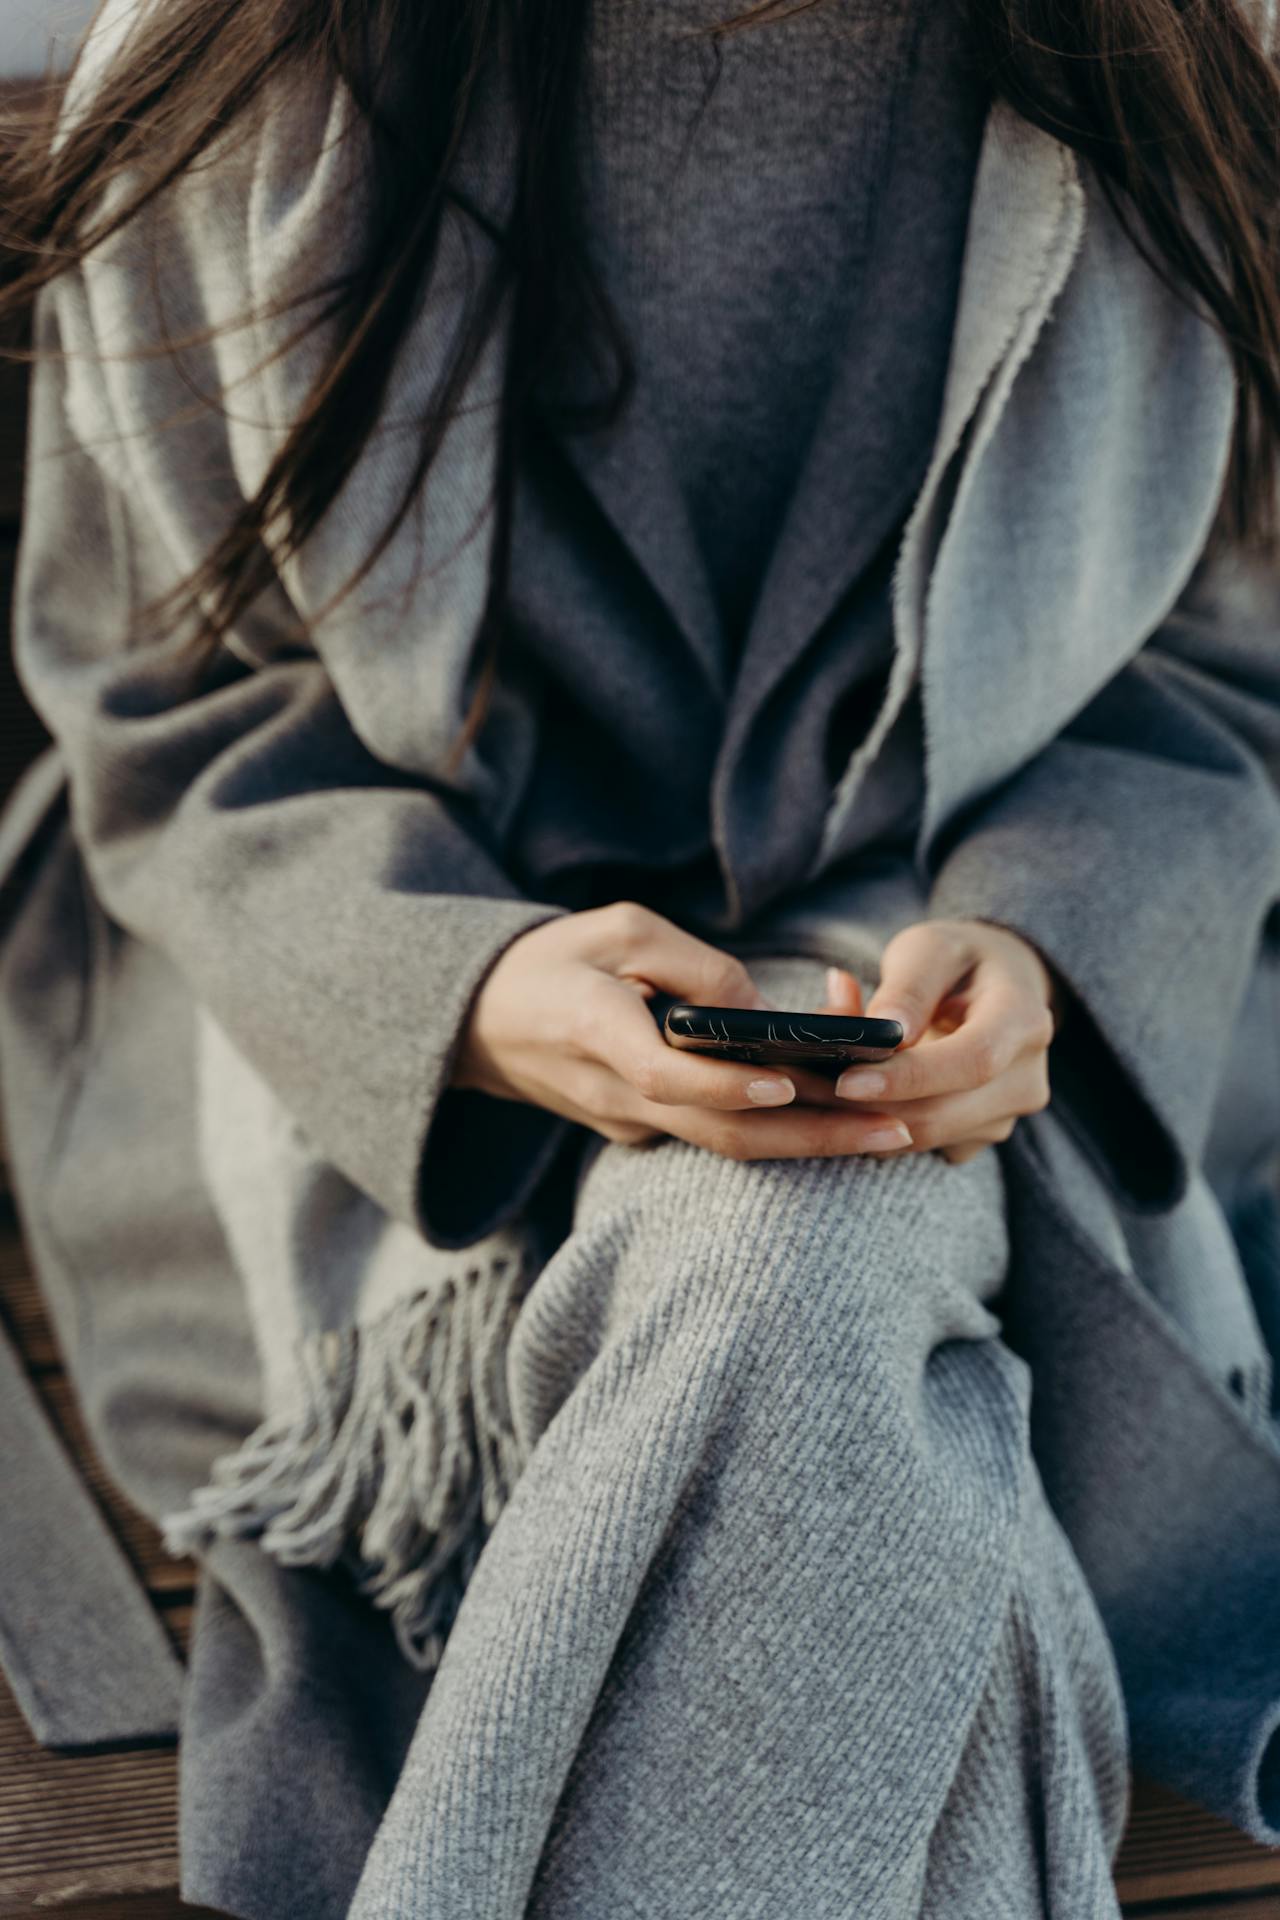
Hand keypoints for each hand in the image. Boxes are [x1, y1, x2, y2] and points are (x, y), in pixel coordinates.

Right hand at [452, 901, 915, 1160]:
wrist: (483, 1023)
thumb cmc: (554, 960)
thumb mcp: (617, 929)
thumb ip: (691, 964)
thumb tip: (760, 1008)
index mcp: (594, 1031)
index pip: (665, 1075)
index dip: (727, 1086)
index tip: (787, 1085)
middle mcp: (615, 1093)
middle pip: (720, 1132)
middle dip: (813, 1136)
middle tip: (895, 1131)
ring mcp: (629, 1122)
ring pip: (727, 1146)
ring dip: (810, 1145)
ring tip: (890, 1134)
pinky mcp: (644, 1130)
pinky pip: (716, 1136)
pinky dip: (779, 1131)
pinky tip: (842, 1118)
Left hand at [825, 918, 1061, 1165]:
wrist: (998, 985)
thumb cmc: (957, 959)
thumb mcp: (931, 949)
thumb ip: (909, 987)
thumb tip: (885, 1030)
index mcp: (1024, 1020)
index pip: (972, 1062)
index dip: (909, 1077)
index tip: (846, 1079)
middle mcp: (1027, 1078)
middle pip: (943, 1113)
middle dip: (866, 1107)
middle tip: (798, 1086)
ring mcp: (1007, 1115)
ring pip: (926, 1137)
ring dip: (862, 1119)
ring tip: (810, 1084)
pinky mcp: (981, 1136)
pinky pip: (924, 1146)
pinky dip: (879, 1126)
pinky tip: (850, 1096)